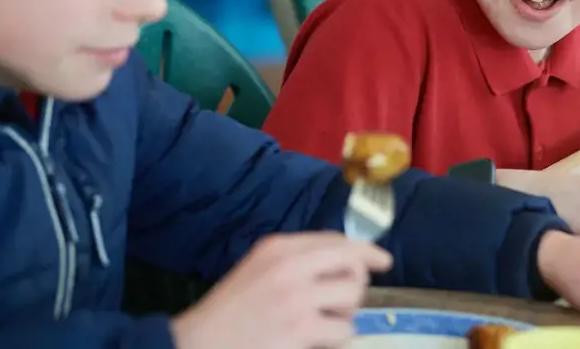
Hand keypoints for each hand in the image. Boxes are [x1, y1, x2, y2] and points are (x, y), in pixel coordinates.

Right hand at [170, 232, 391, 348]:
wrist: (196, 344)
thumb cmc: (228, 311)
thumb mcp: (258, 269)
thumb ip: (297, 259)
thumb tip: (346, 260)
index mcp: (279, 247)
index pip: (338, 241)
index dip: (366, 251)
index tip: (383, 261)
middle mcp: (290, 266)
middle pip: (353, 267)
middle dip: (356, 287)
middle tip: (341, 305)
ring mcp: (296, 298)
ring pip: (353, 301)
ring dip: (344, 318)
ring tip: (321, 327)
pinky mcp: (300, 330)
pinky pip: (343, 333)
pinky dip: (336, 341)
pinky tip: (315, 344)